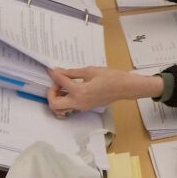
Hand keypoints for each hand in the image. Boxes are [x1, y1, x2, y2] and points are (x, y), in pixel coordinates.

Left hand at [47, 67, 162, 116]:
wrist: (125, 87)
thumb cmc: (112, 77)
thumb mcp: (90, 71)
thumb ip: (73, 72)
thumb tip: (60, 71)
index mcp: (80, 91)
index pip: (60, 82)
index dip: (55, 74)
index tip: (52, 69)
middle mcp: (79, 102)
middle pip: (54, 104)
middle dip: (51, 92)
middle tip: (57, 82)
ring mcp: (82, 107)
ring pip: (60, 108)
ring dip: (57, 98)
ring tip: (63, 86)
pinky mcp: (86, 108)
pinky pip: (70, 106)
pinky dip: (66, 99)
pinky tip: (72, 88)